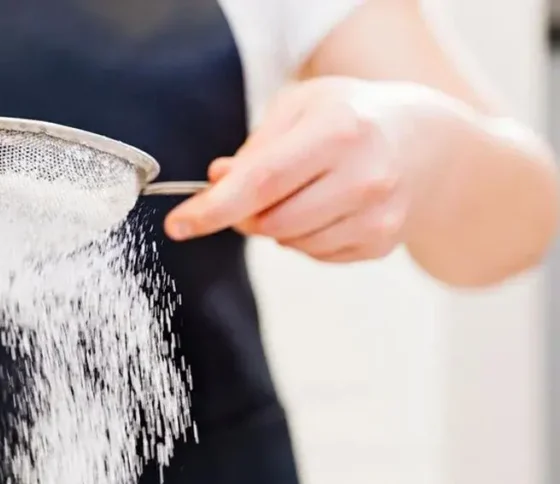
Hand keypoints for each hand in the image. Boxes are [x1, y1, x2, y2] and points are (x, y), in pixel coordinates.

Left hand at [165, 77, 412, 262]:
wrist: (427, 142)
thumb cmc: (351, 117)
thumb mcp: (302, 107)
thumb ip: (255, 147)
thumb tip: (217, 183)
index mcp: (340, 131)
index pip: (262, 182)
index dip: (213, 208)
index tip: (178, 225)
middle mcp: (365, 176)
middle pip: (270, 221)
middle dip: (245, 213)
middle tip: (254, 192)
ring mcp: (377, 216)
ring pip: (289, 243)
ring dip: (277, 224)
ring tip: (305, 189)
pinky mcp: (381, 243)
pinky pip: (314, 255)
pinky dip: (305, 236)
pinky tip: (328, 206)